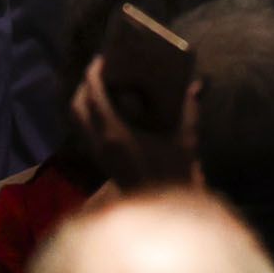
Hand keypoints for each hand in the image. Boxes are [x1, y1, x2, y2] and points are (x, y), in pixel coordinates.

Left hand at [71, 54, 199, 192]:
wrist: (163, 213)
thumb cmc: (175, 176)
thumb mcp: (184, 140)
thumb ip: (189, 110)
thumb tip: (195, 86)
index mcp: (114, 133)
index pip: (94, 96)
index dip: (94, 74)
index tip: (101, 59)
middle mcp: (99, 143)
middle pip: (78, 106)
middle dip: (84, 86)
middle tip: (100, 72)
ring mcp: (98, 155)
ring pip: (79, 121)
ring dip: (85, 102)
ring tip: (102, 89)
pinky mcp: (101, 164)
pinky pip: (86, 133)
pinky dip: (91, 117)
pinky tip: (109, 112)